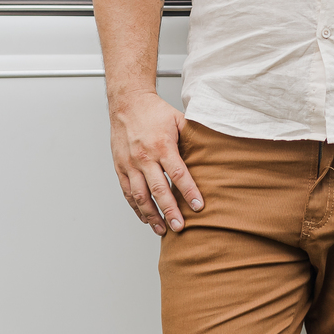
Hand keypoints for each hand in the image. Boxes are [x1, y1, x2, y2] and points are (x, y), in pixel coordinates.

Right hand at [108, 91, 203, 235]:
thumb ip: (193, 137)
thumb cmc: (154, 111)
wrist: (127, 103)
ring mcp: (130, 164)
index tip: (198, 206)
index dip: (189, 191)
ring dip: (152, 216)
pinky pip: (128, 193)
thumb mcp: (178, 120)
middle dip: (170, 211)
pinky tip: (146, 219)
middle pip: (158, 189)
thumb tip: (213, 150)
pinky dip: (137, 208)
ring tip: (163, 230)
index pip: (178, 173)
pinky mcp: (120, 168)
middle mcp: (144, 157)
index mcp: (162, 145)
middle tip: (180, 227)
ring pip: (140, 196)